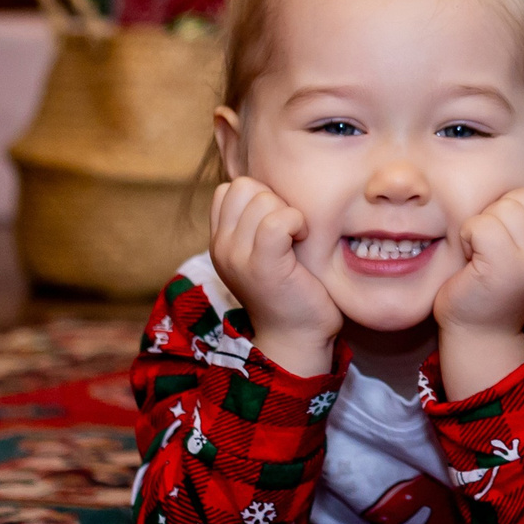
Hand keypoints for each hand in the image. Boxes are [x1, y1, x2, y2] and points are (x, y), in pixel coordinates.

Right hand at [207, 176, 341, 376]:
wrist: (297, 337)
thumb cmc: (291, 290)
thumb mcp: (262, 251)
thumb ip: (254, 222)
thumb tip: (269, 186)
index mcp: (220, 241)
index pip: (230, 188)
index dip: (259, 196)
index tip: (277, 223)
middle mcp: (221, 247)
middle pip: (245, 186)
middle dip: (274, 200)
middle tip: (289, 231)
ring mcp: (238, 256)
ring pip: (262, 199)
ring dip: (289, 212)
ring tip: (296, 239)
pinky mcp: (263, 265)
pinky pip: (278, 220)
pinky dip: (297, 222)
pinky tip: (303, 240)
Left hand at [434, 186, 523, 395]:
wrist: (479, 335)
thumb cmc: (495, 288)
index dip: (514, 210)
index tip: (506, 242)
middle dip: (498, 215)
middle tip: (490, 249)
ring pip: (502, 209)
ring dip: (481, 226)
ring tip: (481, 255)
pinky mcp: (506, 268)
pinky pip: (481, 225)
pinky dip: (467, 237)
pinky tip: (470, 259)